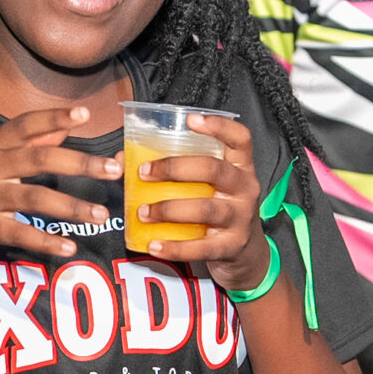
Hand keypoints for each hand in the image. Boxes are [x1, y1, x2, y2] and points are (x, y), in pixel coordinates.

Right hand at [0, 105, 121, 270]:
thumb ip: (26, 145)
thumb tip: (63, 127)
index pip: (25, 125)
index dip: (54, 117)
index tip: (85, 114)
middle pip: (39, 159)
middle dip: (80, 163)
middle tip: (113, 169)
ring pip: (35, 198)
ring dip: (72, 208)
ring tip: (101, 215)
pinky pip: (20, 234)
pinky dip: (46, 242)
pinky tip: (70, 247)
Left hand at [133, 113, 267, 290]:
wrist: (247, 253)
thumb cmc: (220, 209)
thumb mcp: (210, 186)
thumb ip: (178, 169)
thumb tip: (125, 158)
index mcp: (240, 167)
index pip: (240, 138)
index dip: (218, 126)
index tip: (190, 120)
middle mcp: (245, 189)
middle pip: (214, 170)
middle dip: (175, 168)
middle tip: (145, 172)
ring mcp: (240, 218)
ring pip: (206, 209)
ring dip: (169, 209)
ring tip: (143, 212)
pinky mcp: (232, 246)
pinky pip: (201, 247)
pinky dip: (175, 247)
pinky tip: (154, 244)